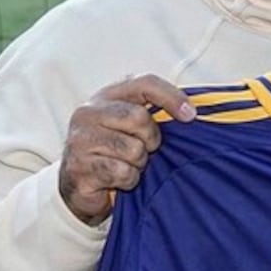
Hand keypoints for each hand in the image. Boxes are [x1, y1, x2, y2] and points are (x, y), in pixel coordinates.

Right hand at [58, 75, 194, 224]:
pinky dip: (128, 179)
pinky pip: (123, 172)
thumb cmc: (115, 150)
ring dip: (138, 163)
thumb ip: (155, 110)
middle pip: (140, 118)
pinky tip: (117, 178)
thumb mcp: (132, 124)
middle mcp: (88, 113)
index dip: (171, 97)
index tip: (190, 115)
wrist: (81, 186)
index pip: (144, 84)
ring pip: (134, 149)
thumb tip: (191, 112)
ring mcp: (80, 140)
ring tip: (126, 164)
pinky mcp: (79, 167)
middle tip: (144, 149)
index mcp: (106, 96)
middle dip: (151, 139)